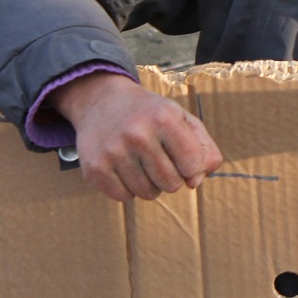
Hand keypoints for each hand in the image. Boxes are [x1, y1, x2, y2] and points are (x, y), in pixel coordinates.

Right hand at [50, 71, 222, 201]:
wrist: (102, 100)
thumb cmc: (149, 113)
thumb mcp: (182, 118)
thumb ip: (203, 149)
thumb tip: (195, 183)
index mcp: (164, 118)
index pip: (194, 164)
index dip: (192, 167)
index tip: (183, 157)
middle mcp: (138, 133)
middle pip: (171, 183)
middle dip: (171, 178)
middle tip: (160, 160)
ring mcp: (114, 150)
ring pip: (148, 193)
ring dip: (150, 185)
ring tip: (142, 163)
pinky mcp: (95, 167)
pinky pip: (124, 197)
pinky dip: (128, 190)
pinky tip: (124, 169)